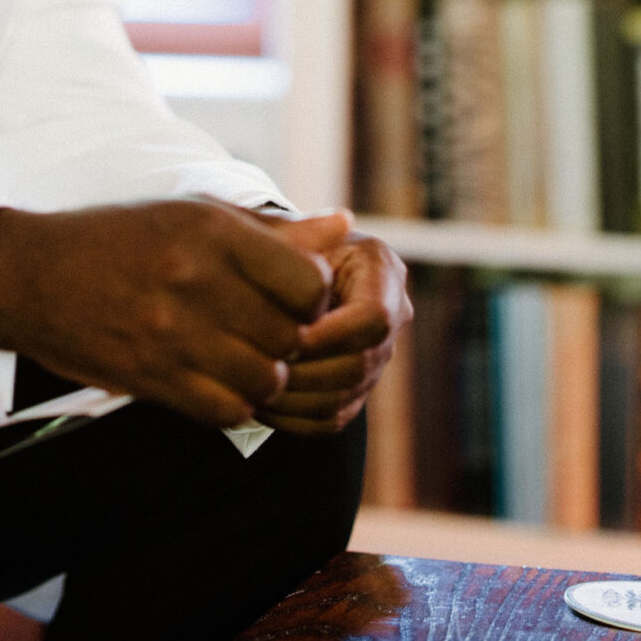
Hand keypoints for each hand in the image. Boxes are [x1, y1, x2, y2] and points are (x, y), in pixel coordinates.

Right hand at [0, 199, 333, 428]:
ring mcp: (171, 334)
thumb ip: (274, 233)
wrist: (32, 277)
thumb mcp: (195, 216)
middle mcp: (194, 281)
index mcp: (210, 231)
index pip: (307, 282)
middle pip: (290, 335)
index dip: (312, 294)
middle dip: (289, 337)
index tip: (292, 293)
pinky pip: (228, 409)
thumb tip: (342, 223)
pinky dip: (235, 401)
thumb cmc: (121, 238)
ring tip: (244, 354)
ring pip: (266, 378)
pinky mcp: (152, 378)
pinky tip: (219, 377)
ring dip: (265, 373)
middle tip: (268, 327)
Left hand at [255, 214, 411, 437]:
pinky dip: (291, 419)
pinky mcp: (355, 390)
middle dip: (307, 370)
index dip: (332, 333)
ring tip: (249, 386)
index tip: (287, 335)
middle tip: (259, 366)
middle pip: (361, 365)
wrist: (275, 271)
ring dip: (294, 398)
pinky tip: (255, 403)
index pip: (376, 319)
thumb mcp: (286, 233)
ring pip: (343, 399)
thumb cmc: (276, 244)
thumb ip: (306, 233)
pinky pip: (329, 420)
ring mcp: (376, 358)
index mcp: (382, 270)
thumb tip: (341, 219)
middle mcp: (391, 315)